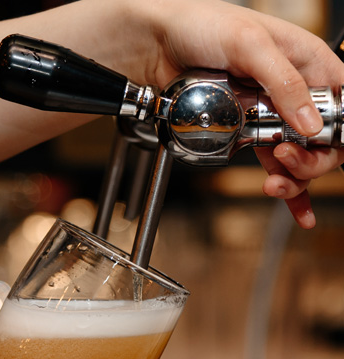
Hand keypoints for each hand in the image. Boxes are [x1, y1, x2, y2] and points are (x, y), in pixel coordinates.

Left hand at [106, 0, 343, 227]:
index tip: (315, 145)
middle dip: (311, 161)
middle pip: (322, 140)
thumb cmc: (200, 25)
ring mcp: (268, 115)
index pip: (341, 107)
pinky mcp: (245, 131)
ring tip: (272, 184)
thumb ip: (283, 81)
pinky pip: (271, 163)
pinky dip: (286, 187)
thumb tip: (310, 124)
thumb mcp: (249, 43)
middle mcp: (292, 92)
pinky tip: (297, 210)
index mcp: (308, 63)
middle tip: (283, 162)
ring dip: (293, 179)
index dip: (336, 133)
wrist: (156, 44)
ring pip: (297, 156)